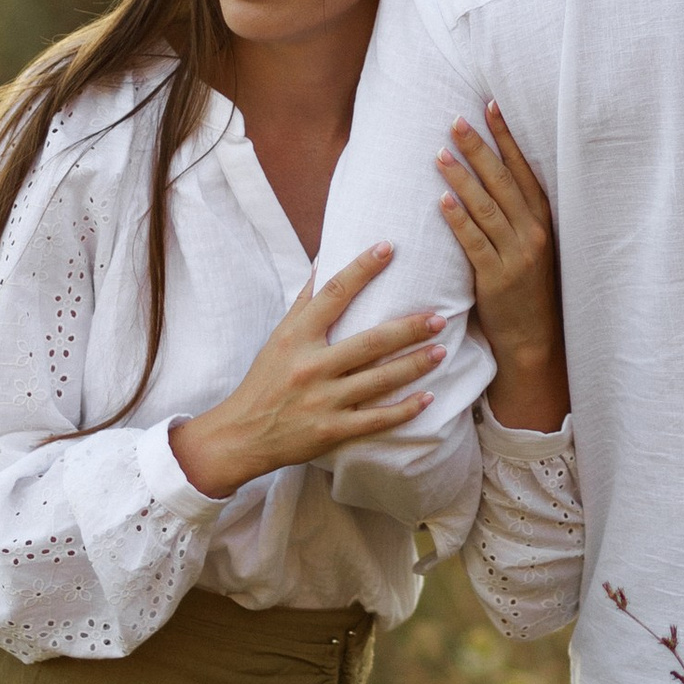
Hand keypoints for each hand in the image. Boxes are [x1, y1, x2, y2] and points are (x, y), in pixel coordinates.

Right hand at [171, 248, 444, 498]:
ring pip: (379, 380)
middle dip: (408, 329)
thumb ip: (306, 301)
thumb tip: (325, 258)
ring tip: (441, 351)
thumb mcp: (280, 336)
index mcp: (296, 337)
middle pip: (369, 342)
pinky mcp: (332, 430)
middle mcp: (310, 366)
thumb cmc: (265, 380)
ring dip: (414, 365)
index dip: (361, 269)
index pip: (333, 295)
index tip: (389, 247)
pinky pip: (376, 420)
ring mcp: (323, 400)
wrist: (241, 435)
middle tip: (439, 317)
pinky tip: (427, 398)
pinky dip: (404, 410)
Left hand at [438, 102, 566, 431]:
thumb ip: (516, 214)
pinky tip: (442, 199)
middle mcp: (534, 232)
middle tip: (456, 120)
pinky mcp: (498, 278)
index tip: (490, 107)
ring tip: (440, 152)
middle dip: (479, 148)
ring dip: (463, 177)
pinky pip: (475, 242)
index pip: (523, 169)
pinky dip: (458, 219)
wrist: (534, 339)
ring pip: (486, 207)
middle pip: (503, 181)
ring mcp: (518, 255)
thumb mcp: (531, 246)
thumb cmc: (528, 289)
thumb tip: (487, 174)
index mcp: (543, 220)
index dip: (507, 137)